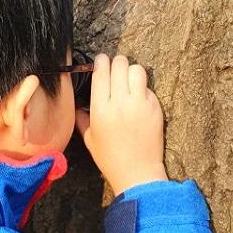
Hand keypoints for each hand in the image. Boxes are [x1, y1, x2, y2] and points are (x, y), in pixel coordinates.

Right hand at [75, 54, 168, 194]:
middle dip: (116, 63)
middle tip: (115, 67)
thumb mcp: (90, 138)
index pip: (101, 73)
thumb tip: (76, 106)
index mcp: (101, 109)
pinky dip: (142, 88)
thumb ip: (82, 118)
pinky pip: (148, 87)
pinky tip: (138, 98)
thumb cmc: (111, 158)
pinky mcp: (155, 108)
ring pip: (137, 70)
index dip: (101, 61)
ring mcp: (140, 104)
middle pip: (120, 65)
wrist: (137, 172)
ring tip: (128, 79)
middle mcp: (120, 103)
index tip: (101, 59)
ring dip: (131, 71)